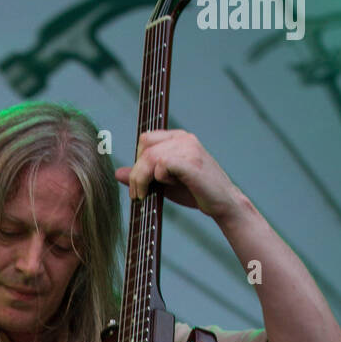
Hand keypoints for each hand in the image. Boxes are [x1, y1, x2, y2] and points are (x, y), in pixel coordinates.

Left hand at [115, 130, 242, 219]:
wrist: (223, 204)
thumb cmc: (195, 192)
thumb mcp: (163, 183)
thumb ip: (143, 175)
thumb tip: (117, 173)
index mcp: (178, 138)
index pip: (146, 139)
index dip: (137, 160)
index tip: (138, 182)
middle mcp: (184, 139)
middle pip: (145, 146)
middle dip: (136, 172)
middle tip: (138, 193)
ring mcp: (189, 149)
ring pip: (151, 157)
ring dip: (142, 178)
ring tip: (144, 195)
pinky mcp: (192, 163)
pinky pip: (163, 164)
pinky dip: (158, 177)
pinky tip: (164, 187)